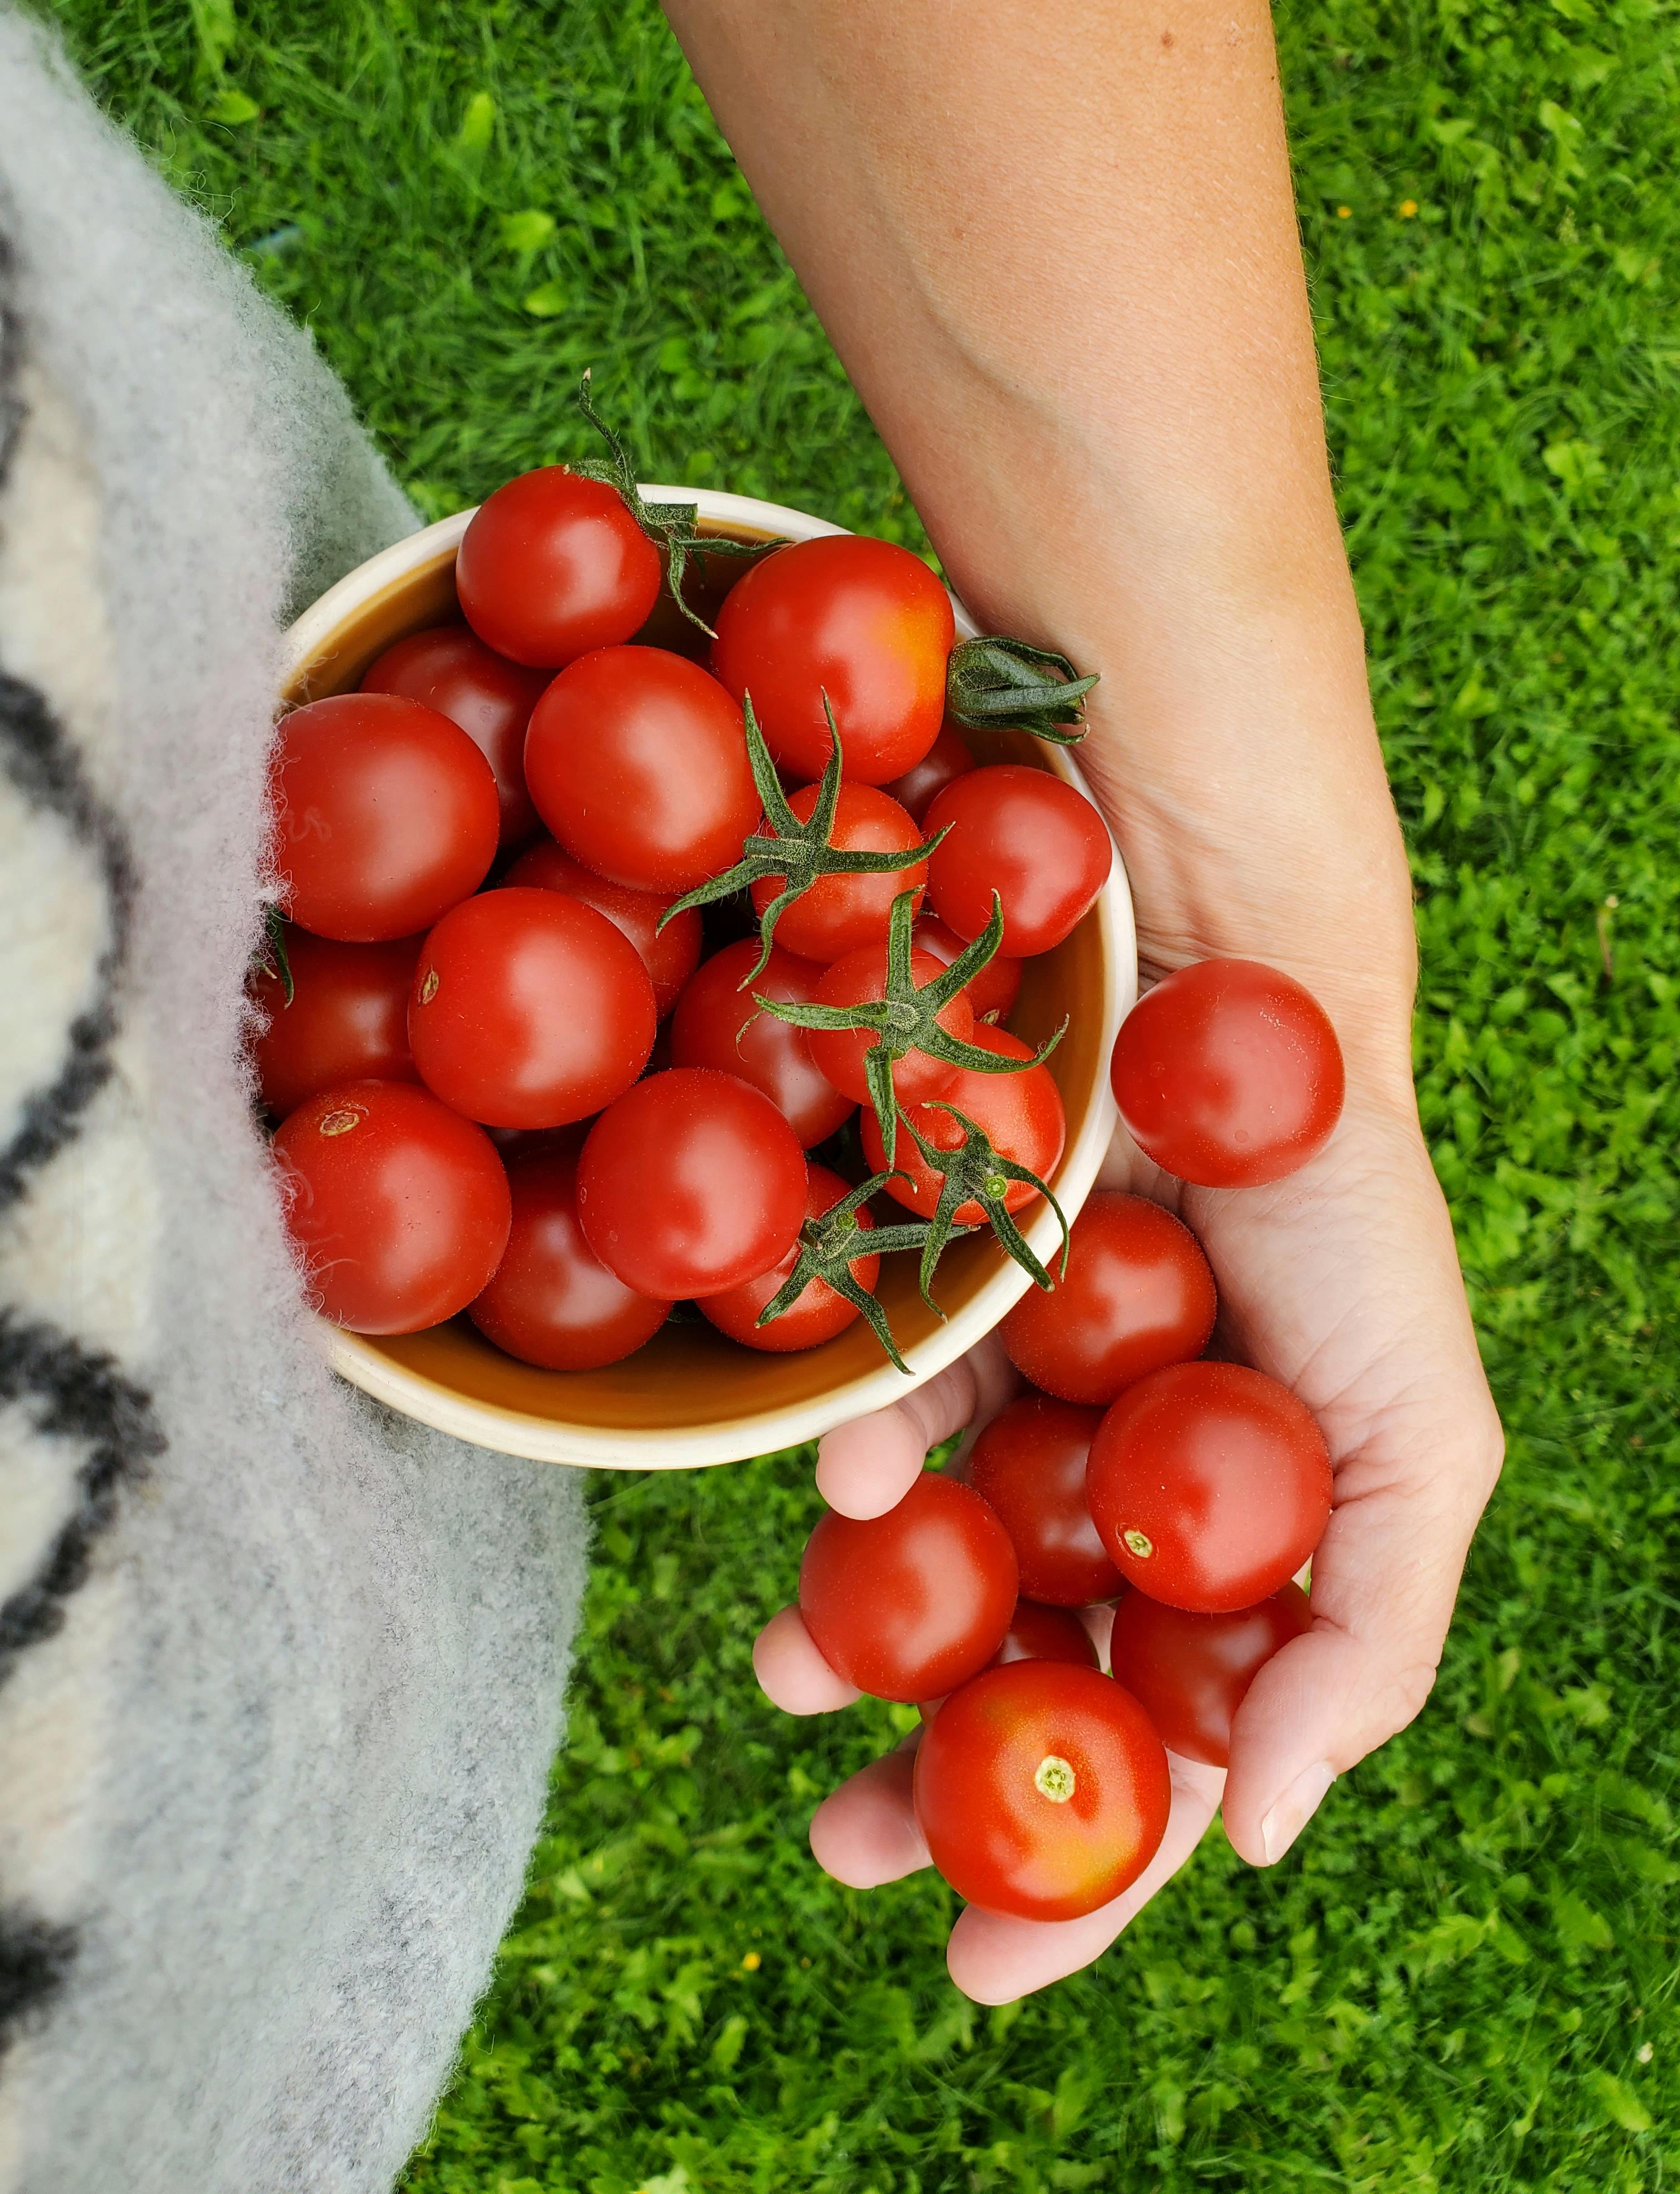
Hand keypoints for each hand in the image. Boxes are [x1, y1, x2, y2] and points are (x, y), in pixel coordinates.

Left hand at [755, 1023, 1503, 2002]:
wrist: (1251, 1020)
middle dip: (926, 1787)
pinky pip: (881, 1422)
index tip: (978, 1971)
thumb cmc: (1355, 1239)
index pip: (1153, 1756)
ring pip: (922, 1577)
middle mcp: (1118, 1511)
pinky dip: (857, 1469)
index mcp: (1231, 1569)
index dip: (1082, 1879)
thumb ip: (1365, 1652)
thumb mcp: (1419, 1452)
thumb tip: (1254, 1841)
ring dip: (843, 1645)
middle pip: (1015, 1687)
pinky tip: (847, 1487)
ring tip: (787, 1683)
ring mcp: (1022, 1418)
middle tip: (844, 1850)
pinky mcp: (943, 1324)